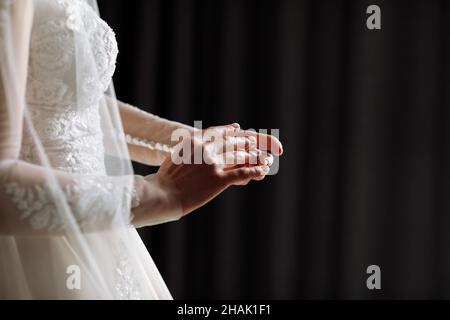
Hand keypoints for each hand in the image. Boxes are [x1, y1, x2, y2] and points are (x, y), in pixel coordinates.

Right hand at [153, 125, 274, 215]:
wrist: (163, 194)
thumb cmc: (165, 179)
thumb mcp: (175, 156)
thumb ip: (188, 150)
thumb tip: (193, 146)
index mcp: (194, 141)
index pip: (216, 132)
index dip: (228, 131)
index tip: (236, 129)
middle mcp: (206, 149)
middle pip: (230, 142)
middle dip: (243, 142)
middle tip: (253, 141)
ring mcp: (213, 164)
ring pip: (239, 157)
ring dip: (252, 157)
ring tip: (262, 157)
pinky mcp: (219, 179)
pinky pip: (242, 173)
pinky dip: (255, 171)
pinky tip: (262, 171)